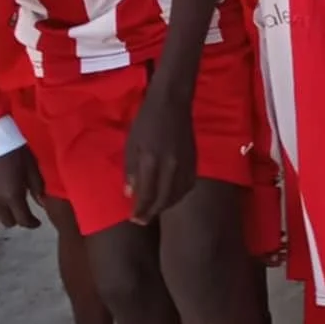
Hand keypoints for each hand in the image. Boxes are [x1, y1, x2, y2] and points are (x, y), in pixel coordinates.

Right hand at [0, 147, 42, 228]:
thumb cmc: (11, 147)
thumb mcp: (30, 165)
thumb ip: (37, 186)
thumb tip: (42, 203)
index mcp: (12, 196)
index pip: (24, 220)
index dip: (32, 223)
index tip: (37, 222)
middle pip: (8, 222)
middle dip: (17, 218)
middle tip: (22, 209)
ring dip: (3, 209)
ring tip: (8, 195)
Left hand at [124, 77, 196, 222]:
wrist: (172, 102)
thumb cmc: (146, 120)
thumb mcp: (131, 144)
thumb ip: (131, 170)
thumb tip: (130, 194)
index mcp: (151, 161)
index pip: (147, 194)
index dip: (140, 210)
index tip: (133, 219)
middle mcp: (170, 166)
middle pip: (163, 199)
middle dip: (152, 212)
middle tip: (142, 220)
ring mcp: (185, 164)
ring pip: (177, 195)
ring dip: (166, 206)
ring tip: (155, 210)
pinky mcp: (194, 161)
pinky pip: (188, 186)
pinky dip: (179, 195)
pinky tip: (171, 196)